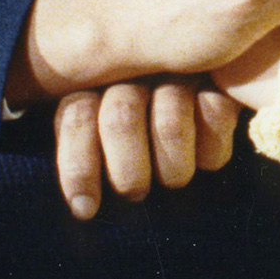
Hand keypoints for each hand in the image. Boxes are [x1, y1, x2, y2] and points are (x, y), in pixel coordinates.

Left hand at [53, 77, 238, 219]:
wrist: (214, 88)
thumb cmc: (142, 134)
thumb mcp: (99, 133)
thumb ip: (78, 144)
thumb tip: (57, 195)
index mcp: (97, 83)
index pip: (79, 118)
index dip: (79, 166)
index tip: (86, 209)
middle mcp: (136, 70)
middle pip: (121, 120)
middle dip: (128, 172)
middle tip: (136, 194)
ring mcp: (181, 70)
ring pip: (169, 124)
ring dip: (173, 167)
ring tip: (175, 180)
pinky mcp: (222, 76)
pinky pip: (215, 114)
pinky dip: (212, 150)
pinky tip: (207, 159)